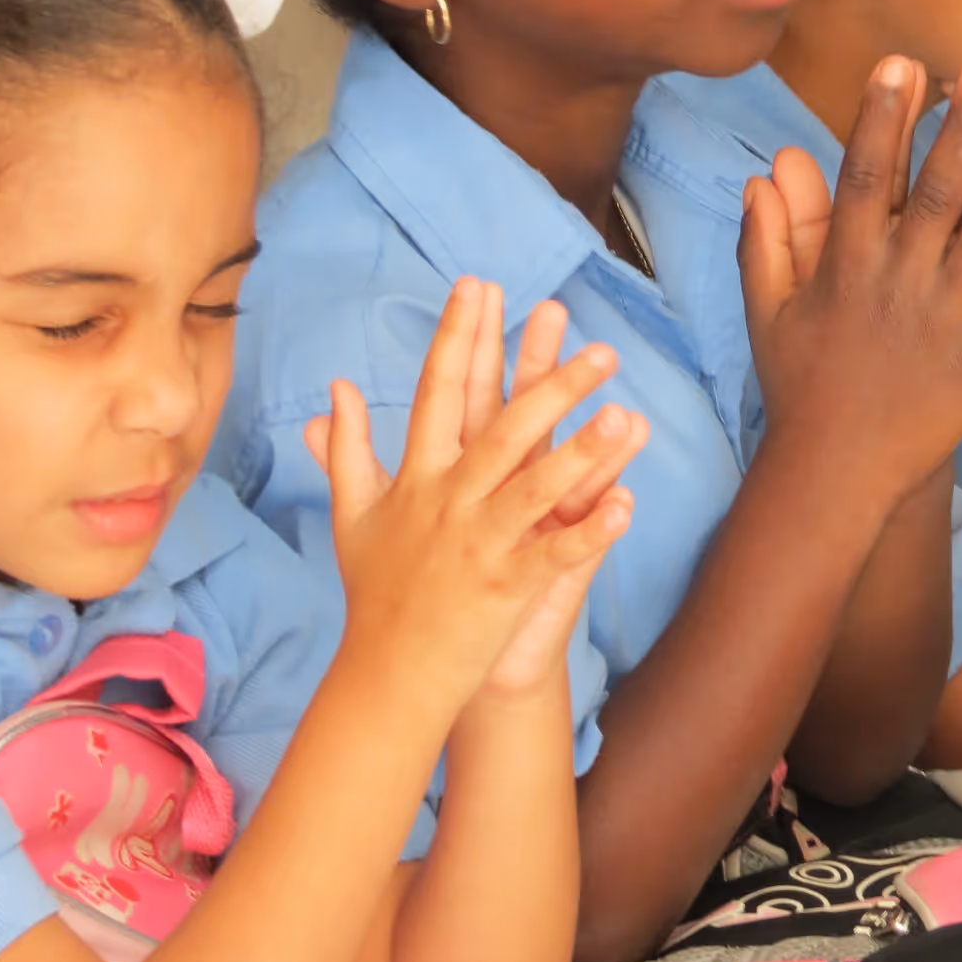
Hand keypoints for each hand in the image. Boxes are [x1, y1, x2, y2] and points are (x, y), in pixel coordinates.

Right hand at [306, 279, 645, 714]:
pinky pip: (556, 554)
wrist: (386, 677)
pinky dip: (589, 531)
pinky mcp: (506, 587)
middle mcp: (449, 501)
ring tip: (623, 413)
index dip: (457, 335)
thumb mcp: (352, 513)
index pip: (437, 390)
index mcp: (417, 477)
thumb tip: (335, 389)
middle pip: (502, 428)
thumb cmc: (373, 592)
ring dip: (580, 450)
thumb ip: (347, 447)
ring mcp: (479, 544)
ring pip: (535, 486)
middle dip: (550, 382)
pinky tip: (626, 504)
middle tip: (596, 345)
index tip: (477, 284)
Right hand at [739, 57, 961, 504]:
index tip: (901, 64)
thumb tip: (764, 175)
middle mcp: (899, 281)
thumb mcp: (768, 310)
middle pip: (936, 191)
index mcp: (845, 265)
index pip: (863, 176)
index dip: (881, 118)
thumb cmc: (800, 387)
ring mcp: (945, 316)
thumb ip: (766, 240)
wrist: (839, 473)